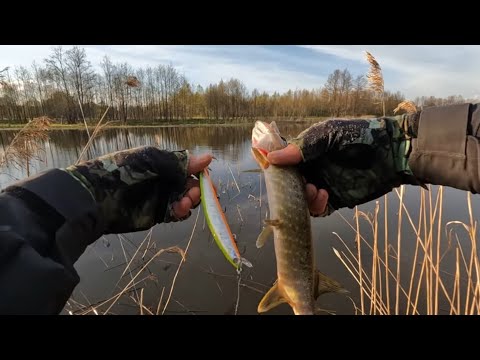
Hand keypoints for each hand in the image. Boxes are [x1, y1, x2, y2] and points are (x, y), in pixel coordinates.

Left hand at [65, 146, 212, 233]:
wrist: (96, 196)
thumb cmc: (123, 171)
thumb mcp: (151, 161)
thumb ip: (179, 162)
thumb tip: (209, 158)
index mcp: (164, 164)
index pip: (189, 168)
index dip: (199, 174)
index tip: (204, 180)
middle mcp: (165, 180)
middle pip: (190, 186)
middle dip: (197, 190)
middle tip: (193, 193)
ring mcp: (161, 198)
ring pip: (186, 201)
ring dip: (190, 201)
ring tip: (183, 203)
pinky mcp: (156, 214)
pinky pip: (175, 214)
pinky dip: (181, 212)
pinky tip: (179, 210)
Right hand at [267, 115, 422, 215]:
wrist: (392, 151)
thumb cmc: (360, 135)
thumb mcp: (329, 135)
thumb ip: (302, 147)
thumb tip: (272, 158)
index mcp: (307, 150)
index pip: (282, 158)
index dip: (272, 163)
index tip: (264, 165)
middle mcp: (312, 168)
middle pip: (289, 182)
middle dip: (288, 185)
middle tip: (296, 182)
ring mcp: (323, 184)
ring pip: (301, 199)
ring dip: (302, 197)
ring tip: (314, 189)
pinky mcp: (335, 199)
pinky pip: (318, 209)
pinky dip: (316, 206)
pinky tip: (324, 195)